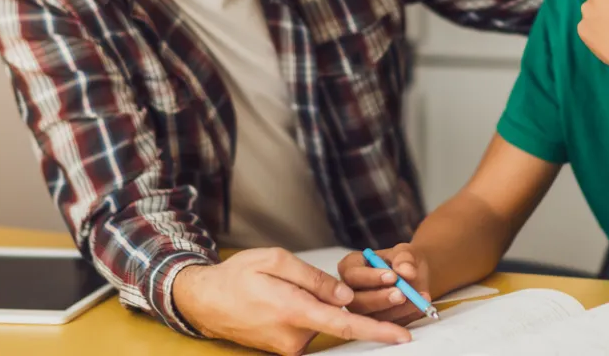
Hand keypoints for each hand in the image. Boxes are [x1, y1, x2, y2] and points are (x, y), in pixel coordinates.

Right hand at [172, 248, 410, 354]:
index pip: (345, 325)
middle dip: (359, 306)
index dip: (378, 330)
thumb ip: (314, 279)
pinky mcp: (286, 347)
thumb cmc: (238, 275)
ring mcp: (290, 346)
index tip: (403, 335)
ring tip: (299, 286)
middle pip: (339, 320)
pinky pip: (311, 326)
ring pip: (324, 321)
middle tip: (390, 291)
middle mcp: (294, 336)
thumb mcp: (275, 261)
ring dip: (329, 306)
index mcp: (294, 311)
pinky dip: (315, 311)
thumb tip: (347, 296)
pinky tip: (292, 296)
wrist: (205, 302)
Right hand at [338, 244, 431, 325]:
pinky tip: (419, 306)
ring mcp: (363, 310)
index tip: (393, 276)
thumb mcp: (405, 252)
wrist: (415, 275)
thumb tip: (406, 270)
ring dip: (397, 309)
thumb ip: (405, 258)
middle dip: (380, 299)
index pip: (352, 275)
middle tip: (402, 294)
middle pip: (357, 301)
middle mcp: (352, 291)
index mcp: (351, 267)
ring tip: (418, 298)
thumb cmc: (403, 261)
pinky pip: (389, 325)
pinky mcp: (376, 325)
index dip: (370, 277)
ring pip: (373, 317)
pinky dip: (407, 316)